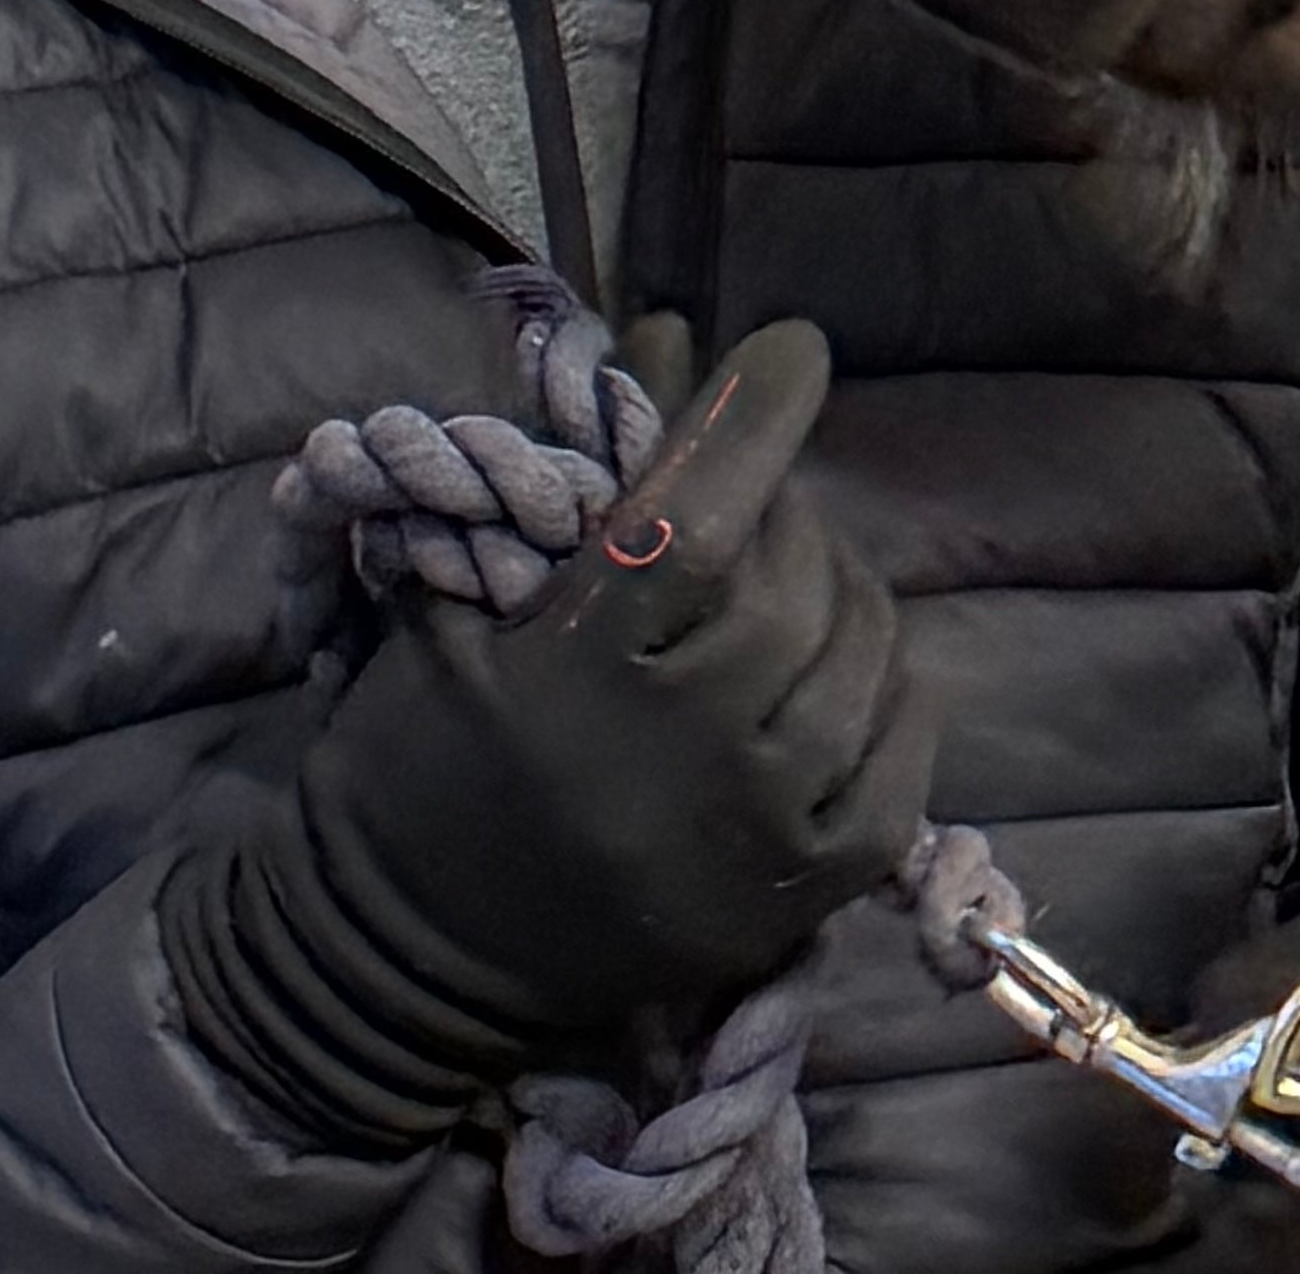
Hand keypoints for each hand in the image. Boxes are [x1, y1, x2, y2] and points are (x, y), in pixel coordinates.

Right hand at [167, 324, 931, 1152]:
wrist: (401, 966)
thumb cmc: (415, 768)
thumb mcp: (457, 611)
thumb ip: (560, 481)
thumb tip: (663, 333)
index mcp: (575, 678)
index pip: (697, 519)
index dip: (753, 418)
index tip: (793, 347)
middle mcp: (678, 760)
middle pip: (791, 585)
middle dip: (788, 510)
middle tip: (759, 494)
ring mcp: (746, 839)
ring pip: (857, 664)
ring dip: (843, 592)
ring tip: (800, 573)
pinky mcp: (789, 905)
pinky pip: (898, 772)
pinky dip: (896, 697)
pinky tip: (857, 665)